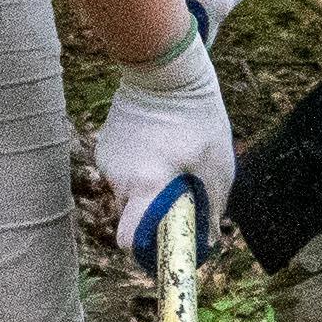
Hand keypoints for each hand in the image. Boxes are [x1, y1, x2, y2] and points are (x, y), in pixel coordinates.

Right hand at [96, 26, 232, 263]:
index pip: (130, 240)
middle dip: (156, 214)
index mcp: (146, 186)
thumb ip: (213, 205)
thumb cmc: (196, 116)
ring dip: (149, 188)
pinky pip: (123, 171)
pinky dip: (139, 168)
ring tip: (173, 159)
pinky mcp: (104, 145)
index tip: (167, 250)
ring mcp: (107, 161)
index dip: (148, 253)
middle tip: (183, 194)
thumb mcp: (217, 163)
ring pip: (128, 193)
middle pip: (133, 217)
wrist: (164, 68)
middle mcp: (118, 178)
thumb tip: (210, 241)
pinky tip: (158, 144)